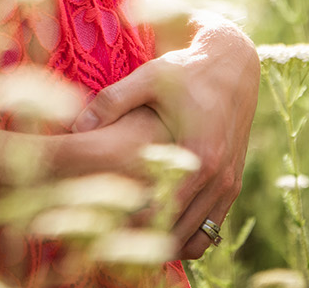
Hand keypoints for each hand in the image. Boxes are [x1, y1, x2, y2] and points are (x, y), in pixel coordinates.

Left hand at [76, 12, 256, 259]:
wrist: (232, 65)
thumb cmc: (186, 70)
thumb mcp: (148, 78)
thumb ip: (111, 102)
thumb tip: (75, 126)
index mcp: (199, 156)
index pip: (164, 210)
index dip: (132, 224)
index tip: (105, 224)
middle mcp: (219, 177)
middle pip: (181, 234)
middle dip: (147, 241)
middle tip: (111, 239)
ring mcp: (229, 184)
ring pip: (199, 238)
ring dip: (169, 242)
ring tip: (132, 237)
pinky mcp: (232, 183)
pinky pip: (212, 226)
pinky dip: (189, 233)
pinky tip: (158, 226)